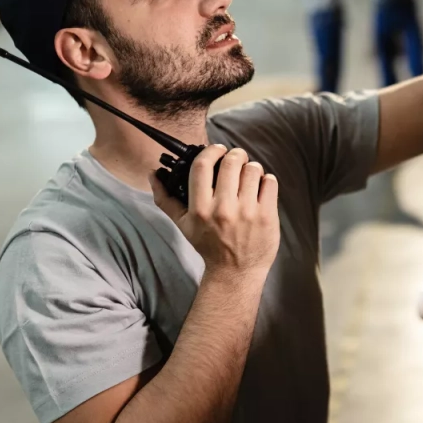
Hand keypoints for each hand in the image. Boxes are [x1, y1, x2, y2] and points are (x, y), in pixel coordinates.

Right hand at [151, 145, 280, 280]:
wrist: (235, 272)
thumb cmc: (208, 246)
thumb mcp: (183, 225)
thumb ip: (165, 198)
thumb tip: (152, 174)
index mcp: (200, 209)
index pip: (202, 166)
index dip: (211, 151)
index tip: (217, 150)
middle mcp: (223, 209)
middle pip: (231, 162)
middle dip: (235, 154)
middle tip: (236, 158)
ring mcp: (247, 212)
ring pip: (253, 169)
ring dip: (251, 167)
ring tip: (249, 175)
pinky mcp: (267, 216)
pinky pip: (270, 183)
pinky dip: (266, 180)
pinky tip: (260, 187)